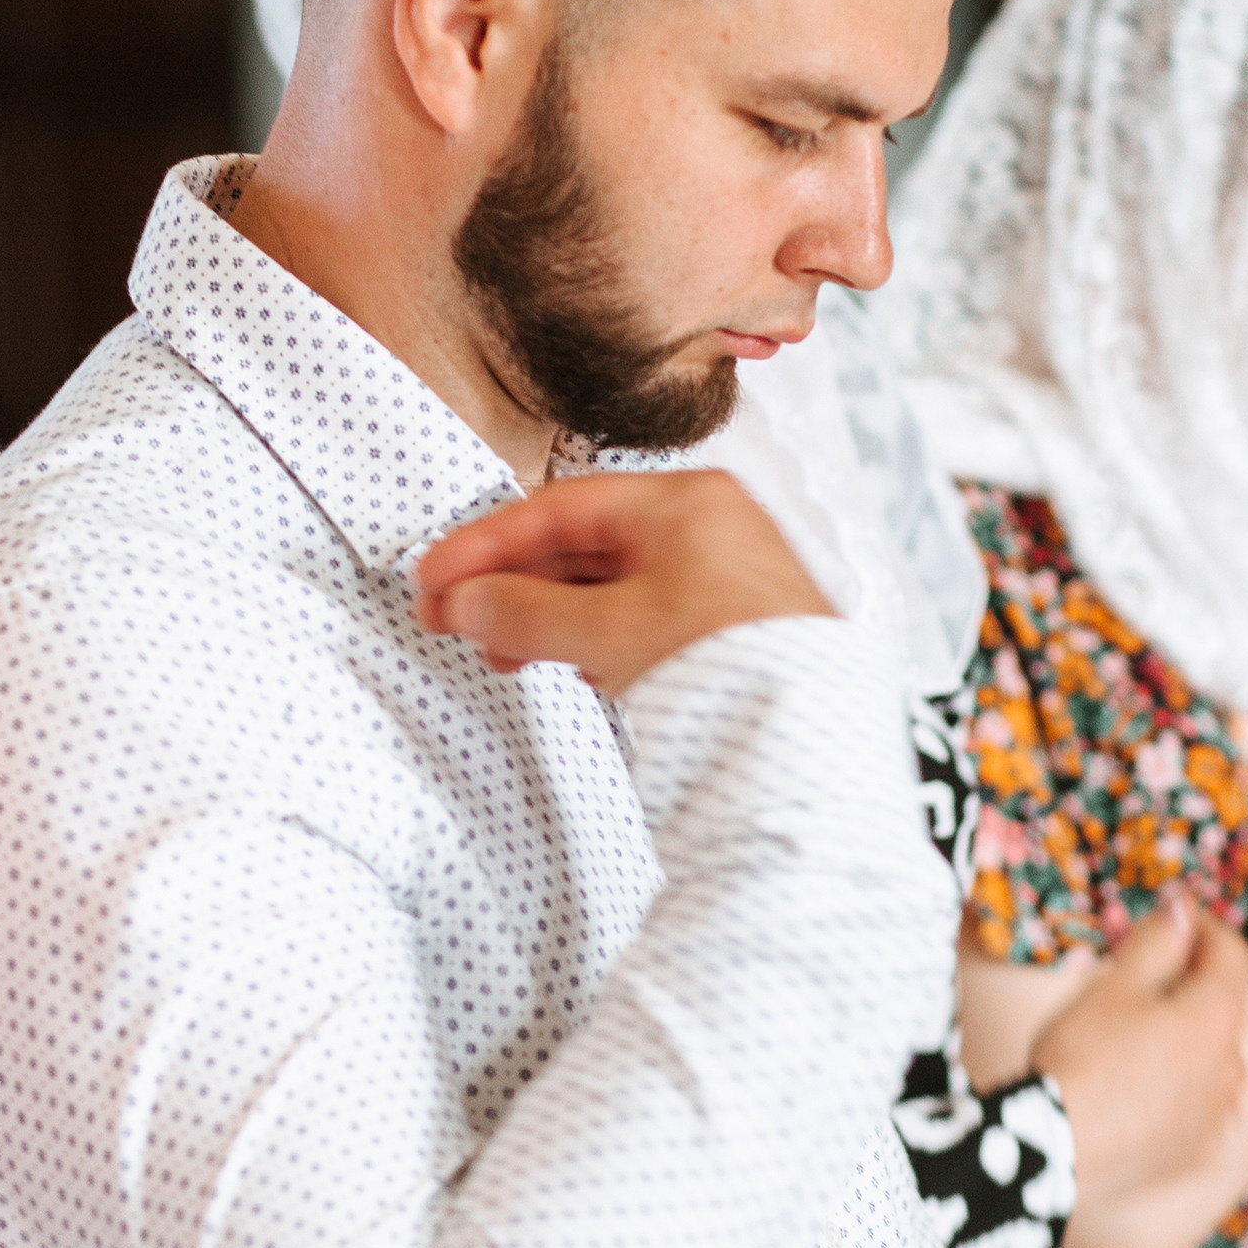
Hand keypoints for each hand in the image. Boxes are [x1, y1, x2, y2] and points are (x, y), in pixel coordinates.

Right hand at [413, 470, 828, 693]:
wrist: (810, 746)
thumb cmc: (733, 668)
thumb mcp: (608, 632)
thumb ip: (525, 611)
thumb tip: (468, 602)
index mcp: (687, 501)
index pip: (560, 506)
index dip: (486, 543)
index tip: (437, 575)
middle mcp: (709, 528)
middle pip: (584, 545)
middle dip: (512, 583)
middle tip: (451, 616)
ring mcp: (723, 579)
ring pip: (611, 585)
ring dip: (547, 615)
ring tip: (498, 650)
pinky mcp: (731, 631)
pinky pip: (642, 618)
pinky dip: (593, 637)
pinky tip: (567, 664)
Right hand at [1031, 902, 1247, 1209]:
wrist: (1054, 1152)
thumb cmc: (1081, 1057)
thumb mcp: (1114, 985)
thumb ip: (1158, 940)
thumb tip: (1184, 907)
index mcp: (1218, 1015)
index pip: (1229, 951)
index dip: (1201, 925)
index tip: (1172, 917)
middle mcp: (1233, 1066)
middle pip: (1220, 1007)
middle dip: (1189, 986)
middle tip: (1136, 979)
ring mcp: (1219, 1115)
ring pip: (1211, 1061)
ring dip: (1186, 1043)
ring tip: (1132, 1043)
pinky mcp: (1198, 1154)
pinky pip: (1198, 1109)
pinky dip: (1178, 1093)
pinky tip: (1136, 1094)